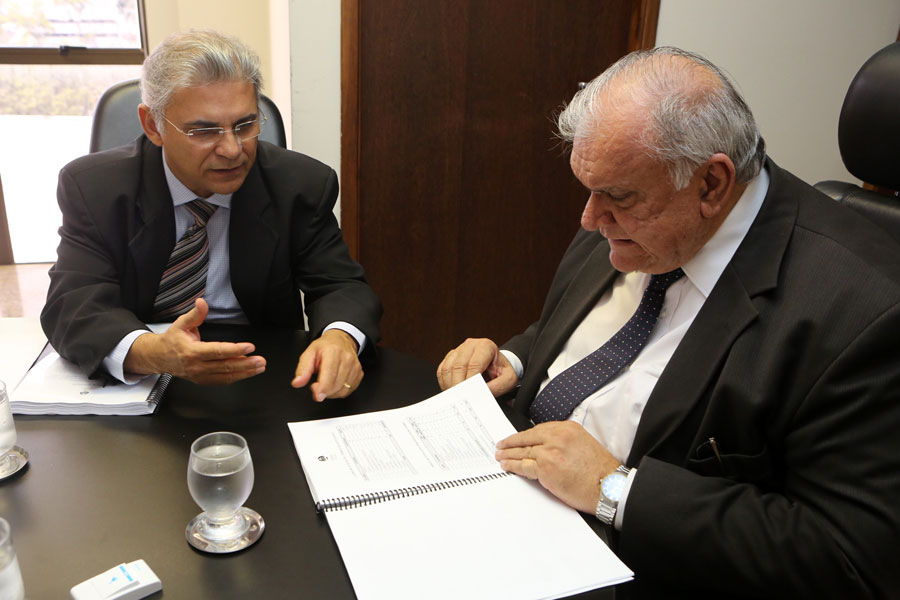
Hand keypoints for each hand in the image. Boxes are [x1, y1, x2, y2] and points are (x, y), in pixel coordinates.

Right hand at [124, 298, 265, 384]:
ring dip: (245, 372)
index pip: (217, 351)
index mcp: (192, 351)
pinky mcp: (203, 381)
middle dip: (246, 364)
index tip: (249, 347)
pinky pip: (222, 381)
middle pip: (225, 366)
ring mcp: (200, 376)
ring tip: (259, 367)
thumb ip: (195, 314)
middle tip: (260, 360)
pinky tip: (248, 373)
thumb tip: (202, 302)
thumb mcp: (181, 323)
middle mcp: (197, 366)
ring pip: (226, 376)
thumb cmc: (172, 340)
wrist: (160, 357)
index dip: (234, 350)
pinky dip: (237, 377)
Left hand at [292, 329, 362, 400]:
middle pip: (335, 385)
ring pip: (342, 390)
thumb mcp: (309, 354)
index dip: (322, 389)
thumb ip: (302, 369)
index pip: (329, 376)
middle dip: (324, 391)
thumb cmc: (325, 347)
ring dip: (331, 392)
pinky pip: (348, 391)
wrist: (341, 340)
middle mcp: (347, 359)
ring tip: (325, 382)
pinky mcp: (359, 374)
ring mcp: (355, 367)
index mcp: (333, 352)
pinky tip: (334, 384)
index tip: (317, 395)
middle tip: (316, 385)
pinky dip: (339, 391)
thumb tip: (298, 383)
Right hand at [436, 338, 517, 395]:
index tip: (470, 394)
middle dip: (458, 384)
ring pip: (447, 367)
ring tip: (456, 397)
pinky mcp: (450, 358)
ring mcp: (458, 350)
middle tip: (461, 399)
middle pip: (458, 365)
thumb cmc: (502, 372)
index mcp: (486, 346)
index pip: (474, 364)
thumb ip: (498, 386)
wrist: (497, 366)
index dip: (470, 381)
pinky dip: (444, 382)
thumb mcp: (508, 379)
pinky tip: (451, 391)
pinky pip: (442, 370)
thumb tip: (481, 393)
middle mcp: (470, 345)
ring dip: (449, 384)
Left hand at [495, 421, 620, 512]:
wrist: (609, 486)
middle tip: (501, 444)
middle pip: (527, 438)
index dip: (525, 435)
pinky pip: (523, 466)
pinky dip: (512, 465)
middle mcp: (557, 437)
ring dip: (508, 454)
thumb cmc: (601, 470)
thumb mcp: (584, 443)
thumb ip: (564, 441)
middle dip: (512, 442)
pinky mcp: (545, 469)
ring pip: (523, 451)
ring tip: (500, 455)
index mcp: (567, 428)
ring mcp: (550, 452)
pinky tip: (506, 465)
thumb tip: (547, 447)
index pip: (539, 429)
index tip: (517, 438)